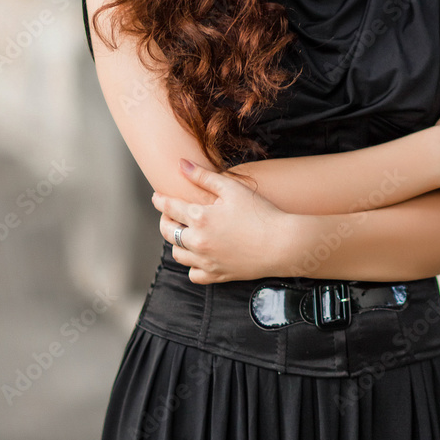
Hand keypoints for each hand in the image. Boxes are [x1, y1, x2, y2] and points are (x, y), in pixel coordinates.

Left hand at [152, 158, 291, 284]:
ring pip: (178, 254)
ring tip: (184, 233)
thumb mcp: (232, 189)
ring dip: (176, 242)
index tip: (157, 197)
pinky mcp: (218, 274)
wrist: (282, 244)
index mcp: (201, 218)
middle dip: (164, 221)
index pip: (170, 208)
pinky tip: (198, 256)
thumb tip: (181, 165)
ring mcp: (207, 261)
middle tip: (169, 215)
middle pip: (168, 232)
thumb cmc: (260, 213)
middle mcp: (199, 242)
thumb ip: (204, 177)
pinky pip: (194, 275)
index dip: (160, 201)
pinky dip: (192, 266)